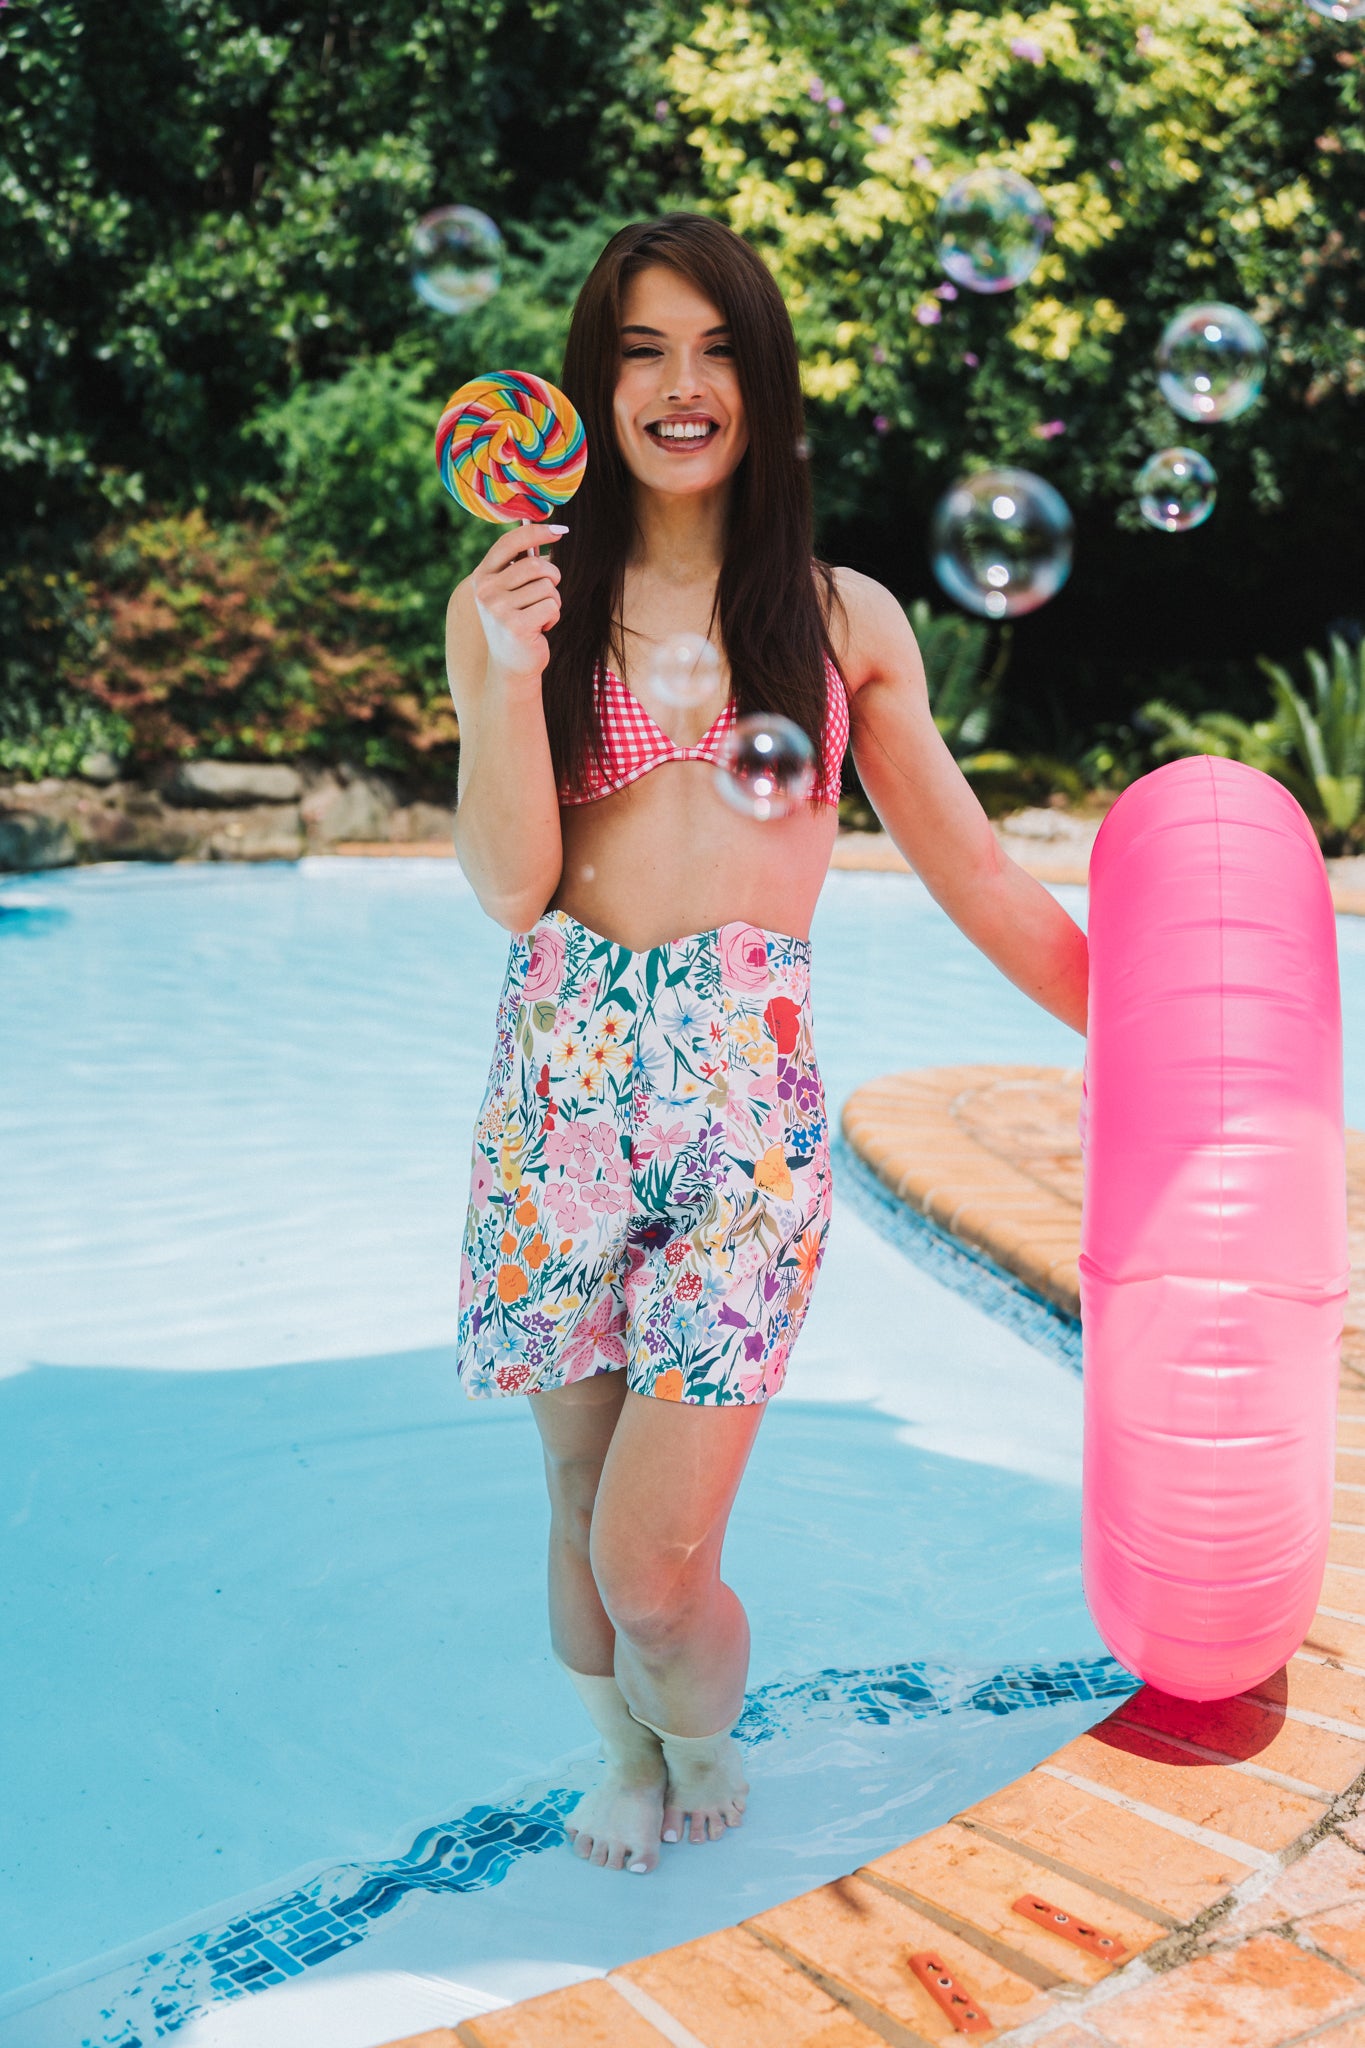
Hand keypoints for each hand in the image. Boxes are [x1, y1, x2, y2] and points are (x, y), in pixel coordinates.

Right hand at [470, 522, 566, 684]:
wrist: (511, 666)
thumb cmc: (517, 622)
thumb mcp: (510, 592)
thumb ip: (520, 566)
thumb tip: (550, 532)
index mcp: (482, 577)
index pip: (510, 543)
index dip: (537, 532)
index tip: (560, 530)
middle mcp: (486, 590)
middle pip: (535, 565)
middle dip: (551, 577)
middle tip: (548, 593)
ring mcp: (498, 609)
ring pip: (546, 587)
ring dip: (552, 601)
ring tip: (539, 616)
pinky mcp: (516, 625)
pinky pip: (551, 606)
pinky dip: (553, 617)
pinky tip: (541, 628)